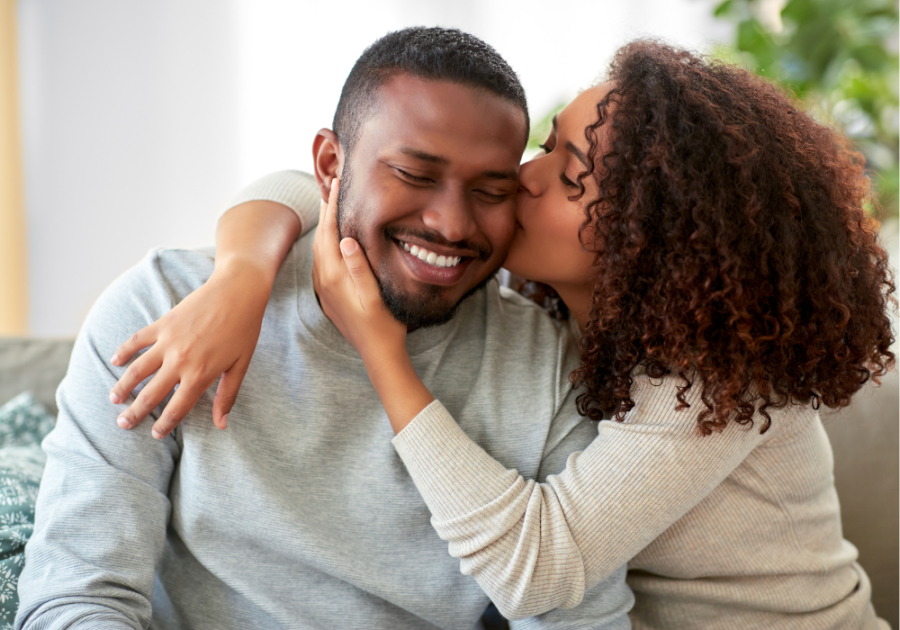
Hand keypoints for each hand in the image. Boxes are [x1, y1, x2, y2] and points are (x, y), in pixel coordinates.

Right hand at [109, 262, 271, 437]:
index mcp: (200, 375)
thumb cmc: (244, 329)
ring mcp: (168, 341)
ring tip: (113, 399)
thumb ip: (227, 396)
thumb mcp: (241, 365)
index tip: (155, 435)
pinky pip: (137, 340)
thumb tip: (222, 424)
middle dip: (135, 412)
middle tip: (122, 424)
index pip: (177, 408)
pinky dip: (124, 351)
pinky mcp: (163, 324)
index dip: (165, 424)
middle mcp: (180, 361)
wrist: (238, 291)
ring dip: (123, 386)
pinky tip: (115, 360)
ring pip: (137, 370)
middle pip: (151, 394)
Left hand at [312, 179, 433, 432]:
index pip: (329, 231)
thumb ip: (359, 268)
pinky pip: (322, 260)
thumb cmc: (384, 325)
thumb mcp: (375, 296)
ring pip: (320, 248)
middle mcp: (324, 280)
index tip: (336, 182)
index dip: (332, 205)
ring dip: (325, 226)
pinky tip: (335, 239)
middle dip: (325, 210)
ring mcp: (325, 288)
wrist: (377, 354)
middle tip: (332, 185)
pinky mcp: (329, 295)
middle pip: (320, 236)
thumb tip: (345, 239)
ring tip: (332, 206)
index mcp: (334, 276)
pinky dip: (326, 242)